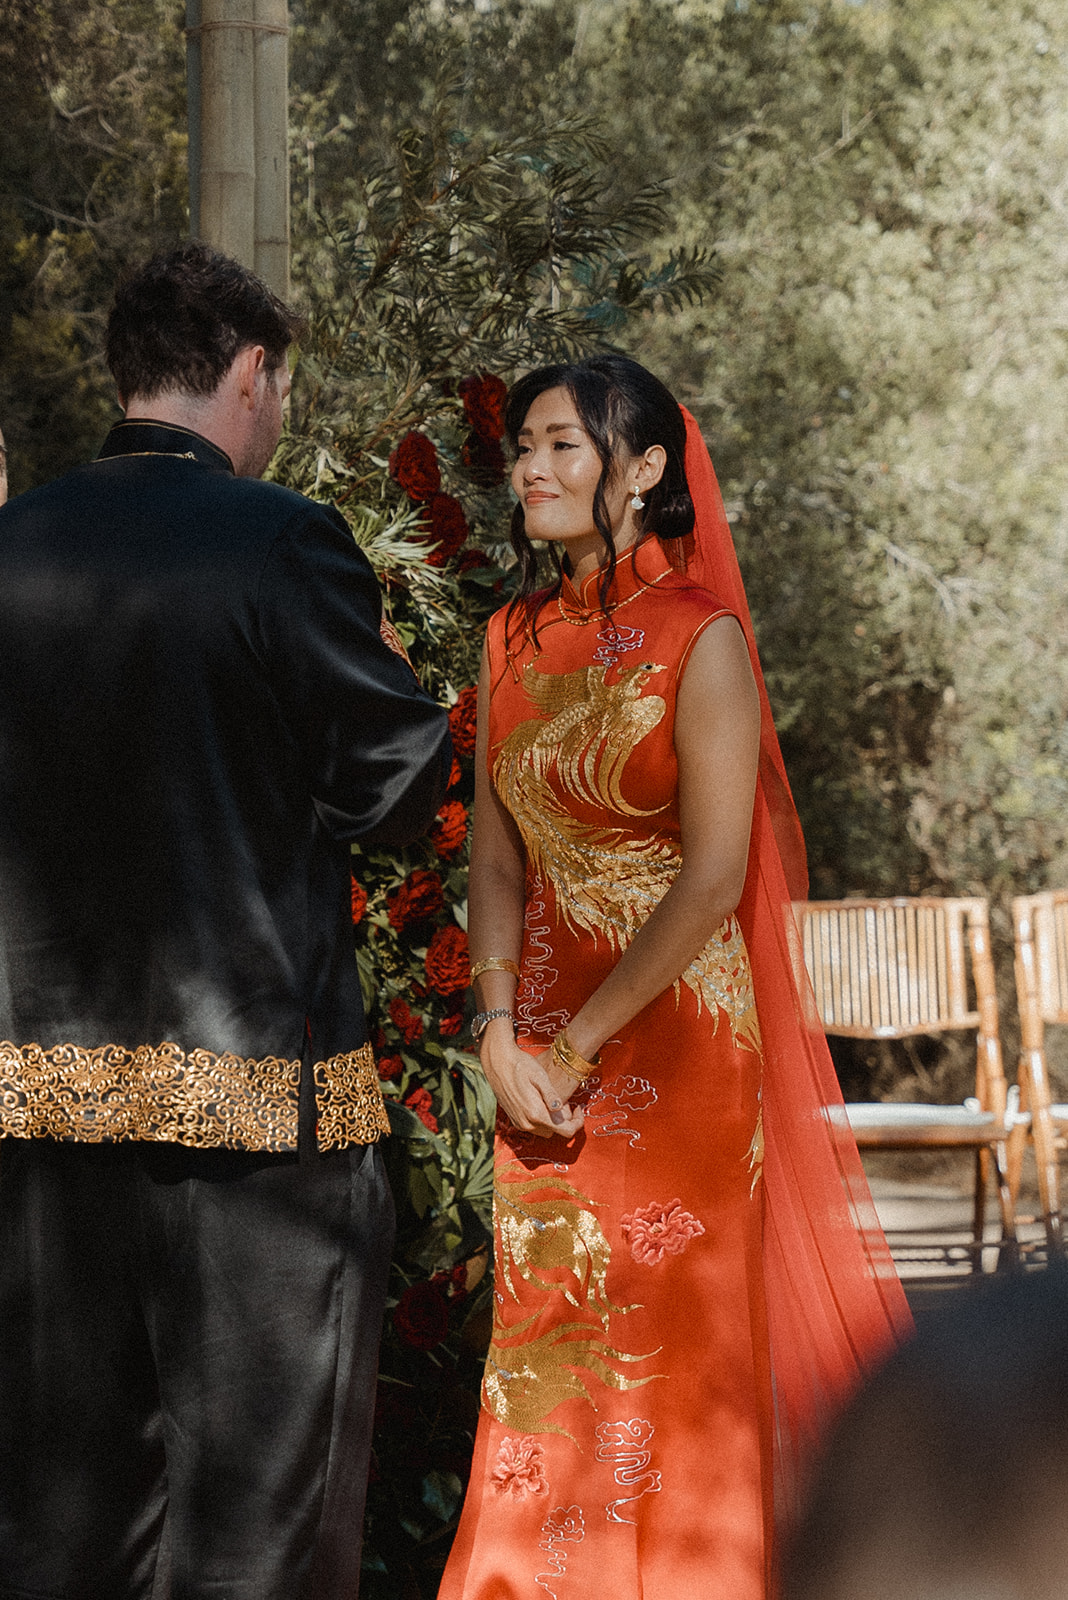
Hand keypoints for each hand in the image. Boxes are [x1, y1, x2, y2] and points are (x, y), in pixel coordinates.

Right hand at [477, 1020, 584, 1139]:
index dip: (578, 1122)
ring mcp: (519, 1123)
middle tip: (566, 1102)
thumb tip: (560, 1108)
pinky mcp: (514, 1119)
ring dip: (552, 1121)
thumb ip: (552, 1095)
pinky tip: (541, 1102)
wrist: (498, 1062)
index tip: (579, 1108)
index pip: (566, 1131)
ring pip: (544, 1131)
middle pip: (555, 1132)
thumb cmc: (521, 1065)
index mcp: (536, 1114)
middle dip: (564, 1121)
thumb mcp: (540, 1076)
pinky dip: (541, 1119)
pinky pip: (533, 1126)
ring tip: (553, 1101)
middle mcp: (527, 1123)